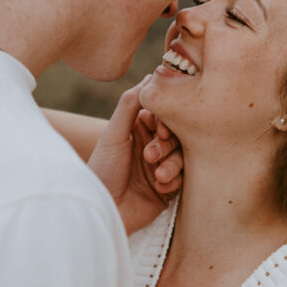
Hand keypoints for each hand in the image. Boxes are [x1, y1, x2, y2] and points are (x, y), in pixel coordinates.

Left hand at [88, 80, 183, 234]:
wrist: (102, 210)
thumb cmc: (103, 170)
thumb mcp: (114, 134)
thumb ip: (130, 103)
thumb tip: (151, 76)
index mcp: (138, 129)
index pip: (164, 115)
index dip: (166, 121)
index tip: (158, 131)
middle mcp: (152, 145)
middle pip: (178, 135)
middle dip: (168, 145)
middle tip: (151, 156)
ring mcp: (162, 166)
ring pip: (183, 156)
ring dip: (172, 164)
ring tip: (157, 175)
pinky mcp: (168, 188)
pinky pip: (184, 178)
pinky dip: (173, 181)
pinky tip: (159, 188)